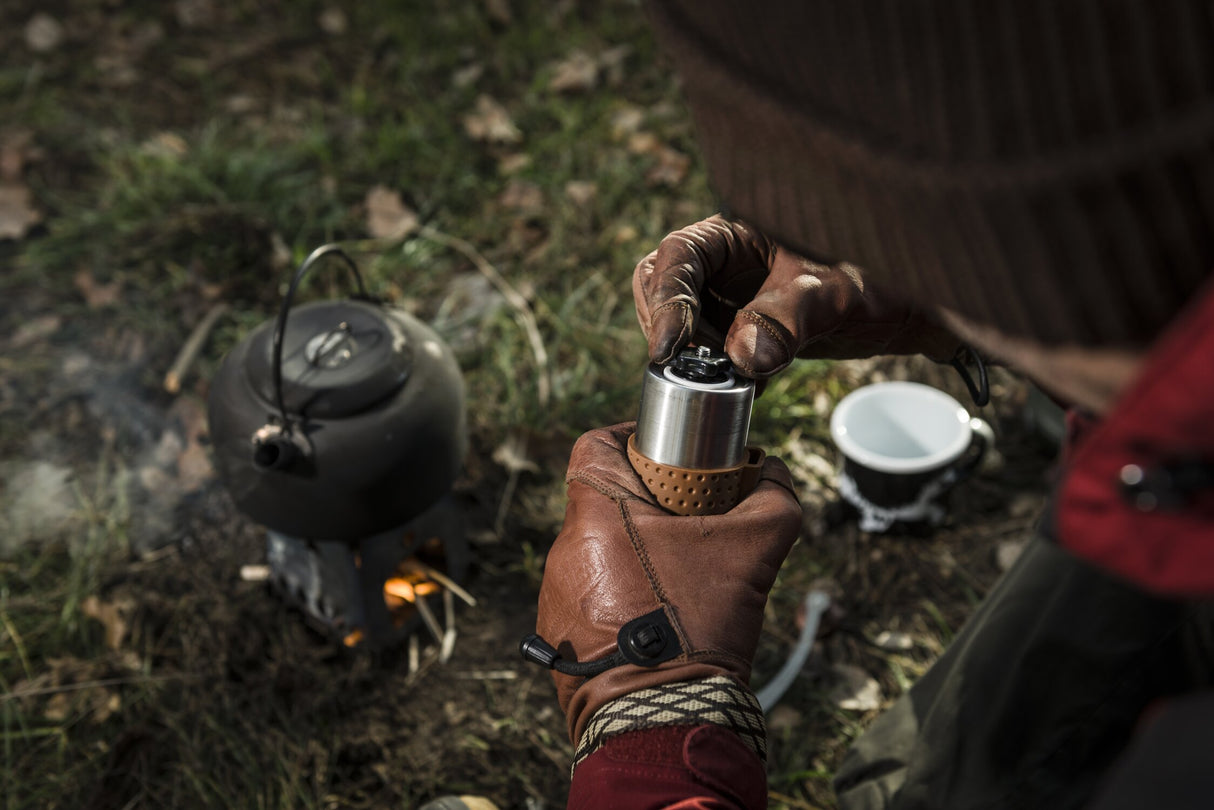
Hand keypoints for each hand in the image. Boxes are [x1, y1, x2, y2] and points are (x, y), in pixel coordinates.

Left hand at [535, 423, 802, 745]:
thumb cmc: (696, 629)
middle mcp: (565, 548)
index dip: (629, 437)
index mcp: (596, 513)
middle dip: (645, 503)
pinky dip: (618, 595)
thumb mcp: (753, 554)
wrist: (660, 720)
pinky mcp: (557, 635)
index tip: (664, 452)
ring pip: (596, 551)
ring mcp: (556, 594)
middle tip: (687, 515)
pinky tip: (655, 613)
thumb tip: (776, 474)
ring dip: (632, 552)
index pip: (595, 445)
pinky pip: (588, 596)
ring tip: (676, 571)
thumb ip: (774, 501)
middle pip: (601, 501)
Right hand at [633, 215, 962, 375]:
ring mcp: (727, 296)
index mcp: (736, 230)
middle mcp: (723, 260)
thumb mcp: (835, 296)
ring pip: (679, 324)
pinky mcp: (738, 329)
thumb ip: (787, 321)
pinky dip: (714, 374)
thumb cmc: (880, 282)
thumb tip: (742, 356)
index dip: (665, 300)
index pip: (676, 257)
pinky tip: (747, 386)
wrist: (908, 311)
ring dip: (691, 358)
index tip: (670, 349)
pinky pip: (705, 351)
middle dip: (671, 330)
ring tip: (734, 377)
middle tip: (698, 365)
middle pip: (661, 288)